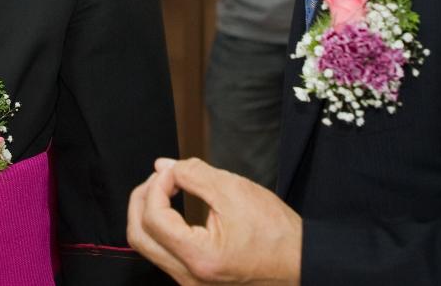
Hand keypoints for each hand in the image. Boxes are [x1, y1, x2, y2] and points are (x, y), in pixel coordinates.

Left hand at [127, 157, 300, 284]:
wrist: (300, 263)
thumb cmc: (276, 233)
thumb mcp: (235, 191)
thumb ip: (194, 174)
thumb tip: (163, 166)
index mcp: (200, 258)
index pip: (154, 218)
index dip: (158, 186)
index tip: (173, 170)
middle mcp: (189, 279)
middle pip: (139, 237)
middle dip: (143, 199)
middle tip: (159, 178)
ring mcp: (191, 284)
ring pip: (148, 247)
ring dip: (149, 213)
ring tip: (165, 189)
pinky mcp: (195, 281)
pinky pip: (164, 253)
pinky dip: (162, 227)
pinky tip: (174, 208)